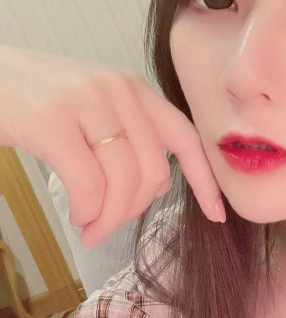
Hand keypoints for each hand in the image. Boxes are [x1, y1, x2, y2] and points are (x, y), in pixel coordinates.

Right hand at [0, 45, 225, 246]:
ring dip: (107, 219)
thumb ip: (127, 134)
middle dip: (133, 212)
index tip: (217, 215)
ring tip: (88, 227)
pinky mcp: (53, 122)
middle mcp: (118, 91)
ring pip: (123, 183)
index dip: (205, 181)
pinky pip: (89, 186)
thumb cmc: (36, 101)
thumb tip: (152, 187)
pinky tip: (76, 214)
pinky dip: (86, 211)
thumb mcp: (93, 106)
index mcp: (134, 90)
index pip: (185, 139)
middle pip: (154, 173)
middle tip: (106, 227)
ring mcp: (87, 103)